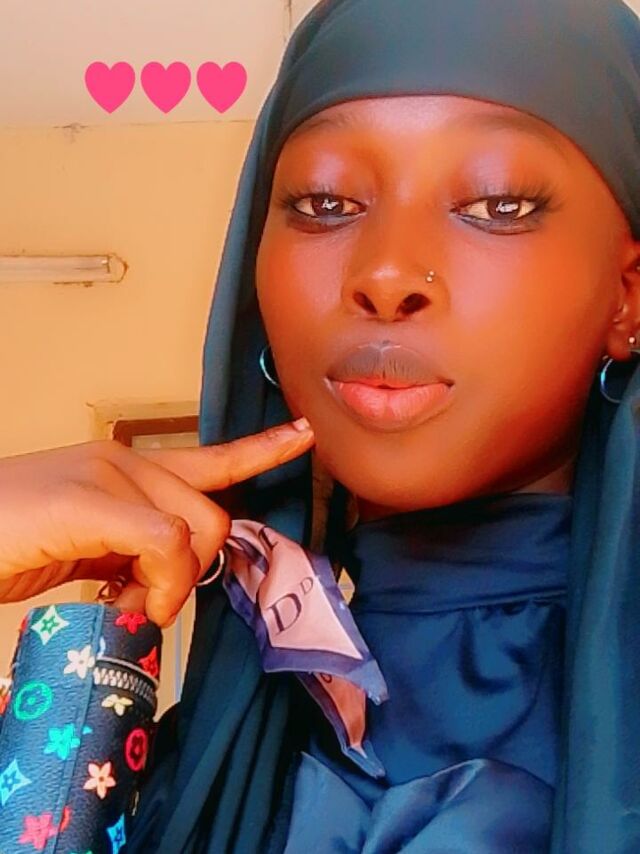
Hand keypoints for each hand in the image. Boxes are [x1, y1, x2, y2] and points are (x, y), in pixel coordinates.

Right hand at [0, 417, 313, 626]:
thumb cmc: (12, 542)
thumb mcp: (88, 548)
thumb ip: (133, 552)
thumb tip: (165, 586)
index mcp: (127, 469)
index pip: (210, 458)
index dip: (262, 450)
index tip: (304, 434)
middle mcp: (124, 461)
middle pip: (213, 515)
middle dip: (194, 571)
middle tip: (146, 601)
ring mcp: (106, 475)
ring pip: (194, 530)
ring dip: (172, 583)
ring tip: (125, 600)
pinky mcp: (88, 499)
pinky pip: (163, 542)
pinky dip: (157, 583)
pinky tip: (125, 600)